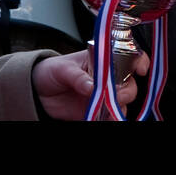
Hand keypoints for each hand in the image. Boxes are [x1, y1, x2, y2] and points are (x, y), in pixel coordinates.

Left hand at [31, 48, 149, 120]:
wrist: (35, 91)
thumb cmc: (50, 71)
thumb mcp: (62, 68)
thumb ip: (78, 77)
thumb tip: (91, 86)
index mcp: (102, 59)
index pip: (128, 56)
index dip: (139, 61)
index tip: (140, 69)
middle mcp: (106, 77)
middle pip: (129, 83)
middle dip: (127, 90)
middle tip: (117, 95)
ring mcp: (102, 95)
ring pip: (122, 102)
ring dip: (118, 107)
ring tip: (109, 112)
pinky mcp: (94, 111)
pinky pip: (108, 117)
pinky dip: (110, 119)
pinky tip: (105, 119)